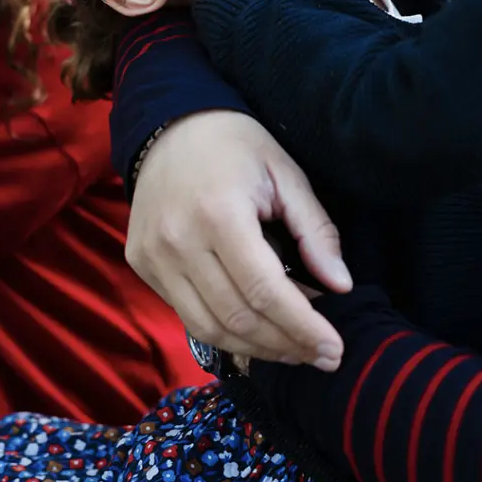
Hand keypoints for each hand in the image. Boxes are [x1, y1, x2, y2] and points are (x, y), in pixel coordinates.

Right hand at [125, 111, 351, 367]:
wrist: (169, 125)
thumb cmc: (236, 146)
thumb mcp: (286, 175)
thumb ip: (315, 231)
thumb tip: (340, 286)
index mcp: (219, 214)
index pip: (265, 291)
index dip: (302, 327)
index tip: (334, 350)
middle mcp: (178, 241)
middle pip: (237, 318)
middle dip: (285, 345)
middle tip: (322, 356)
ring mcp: (153, 256)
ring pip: (208, 328)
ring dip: (256, 348)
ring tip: (294, 350)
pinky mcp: (141, 264)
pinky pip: (186, 314)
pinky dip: (224, 331)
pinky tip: (257, 331)